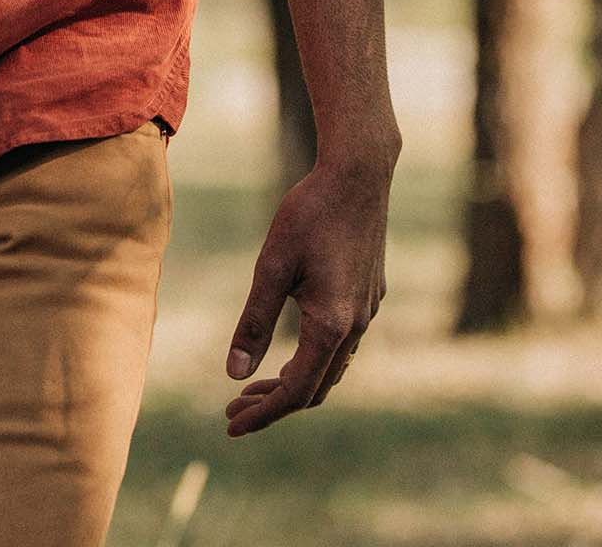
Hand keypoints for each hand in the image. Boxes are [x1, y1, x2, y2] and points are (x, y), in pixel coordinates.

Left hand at [222, 149, 393, 436]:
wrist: (358, 175)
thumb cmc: (309, 213)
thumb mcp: (272, 265)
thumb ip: (254, 322)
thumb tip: (233, 374)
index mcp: (331, 325)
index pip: (296, 391)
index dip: (263, 414)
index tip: (231, 425)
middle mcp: (355, 327)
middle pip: (316, 388)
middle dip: (274, 404)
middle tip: (234, 409)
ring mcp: (367, 313)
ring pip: (332, 369)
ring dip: (295, 383)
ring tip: (256, 386)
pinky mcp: (371, 296)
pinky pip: (343, 346)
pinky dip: (313, 360)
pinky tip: (293, 348)